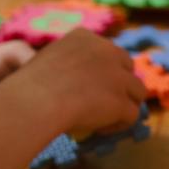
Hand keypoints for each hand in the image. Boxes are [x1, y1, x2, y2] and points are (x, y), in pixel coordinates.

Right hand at [1, 28, 147, 140]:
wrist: (37, 99)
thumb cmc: (32, 84)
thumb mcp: (49, 60)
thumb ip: (68, 64)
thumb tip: (74, 84)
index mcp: (86, 38)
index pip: (108, 52)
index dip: (106, 71)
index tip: (92, 86)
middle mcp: (107, 52)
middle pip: (128, 68)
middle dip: (121, 85)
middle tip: (105, 103)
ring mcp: (118, 77)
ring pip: (137, 92)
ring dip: (125, 105)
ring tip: (106, 119)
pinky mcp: (122, 101)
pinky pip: (132, 116)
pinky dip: (118, 125)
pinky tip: (101, 130)